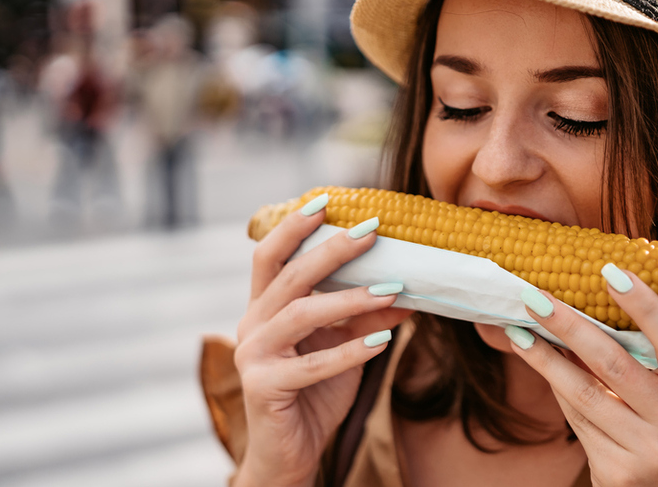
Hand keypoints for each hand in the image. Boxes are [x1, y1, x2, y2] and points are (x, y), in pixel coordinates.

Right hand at [234, 198, 411, 486]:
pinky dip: (350, 351)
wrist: (290, 455)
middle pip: (288, 276)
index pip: (269, 257)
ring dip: (349, 299)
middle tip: (370, 232)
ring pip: (301, 315)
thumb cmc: (314, 395)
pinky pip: (312, 365)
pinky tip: (384, 341)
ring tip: (390, 290)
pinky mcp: (265, 388)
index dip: (293, 227)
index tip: (325, 201)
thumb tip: (406, 289)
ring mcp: (253, 357)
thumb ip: (365, 316)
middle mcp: (251, 326)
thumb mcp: (344, 347)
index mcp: (263, 309)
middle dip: (331, 250)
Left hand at [507, 264, 657, 486]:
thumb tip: (590, 301)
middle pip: (613, 364)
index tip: (611, 272)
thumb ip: (648, 356)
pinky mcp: (618, 471)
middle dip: (568, 325)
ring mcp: (648, 450)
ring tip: (517, 329)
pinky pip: (576, 419)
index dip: (644, 306)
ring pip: (583, 393)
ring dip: (544, 357)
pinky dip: (556, 386)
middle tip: (534, 296)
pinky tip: (535, 360)